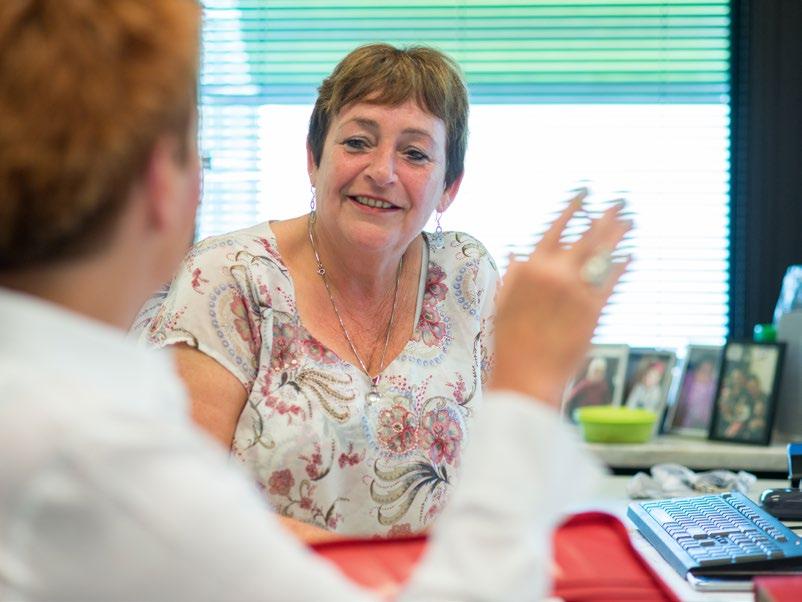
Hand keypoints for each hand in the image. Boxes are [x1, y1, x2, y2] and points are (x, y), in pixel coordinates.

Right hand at [489, 191, 630, 407]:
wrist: (527, 372)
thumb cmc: (509, 341)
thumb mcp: (502, 301)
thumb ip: (512, 274)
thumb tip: (516, 252)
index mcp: (529, 268)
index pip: (556, 229)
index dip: (573, 209)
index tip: (585, 194)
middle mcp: (554, 273)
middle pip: (586, 236)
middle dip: (605, 217)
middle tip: (620, 202)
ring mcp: (576, 289)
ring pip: (602, 253)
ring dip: (618, 235)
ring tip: (630, 221)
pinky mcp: (594, 308)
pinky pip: (612, 280)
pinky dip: (622, 266)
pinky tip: (630, 256)